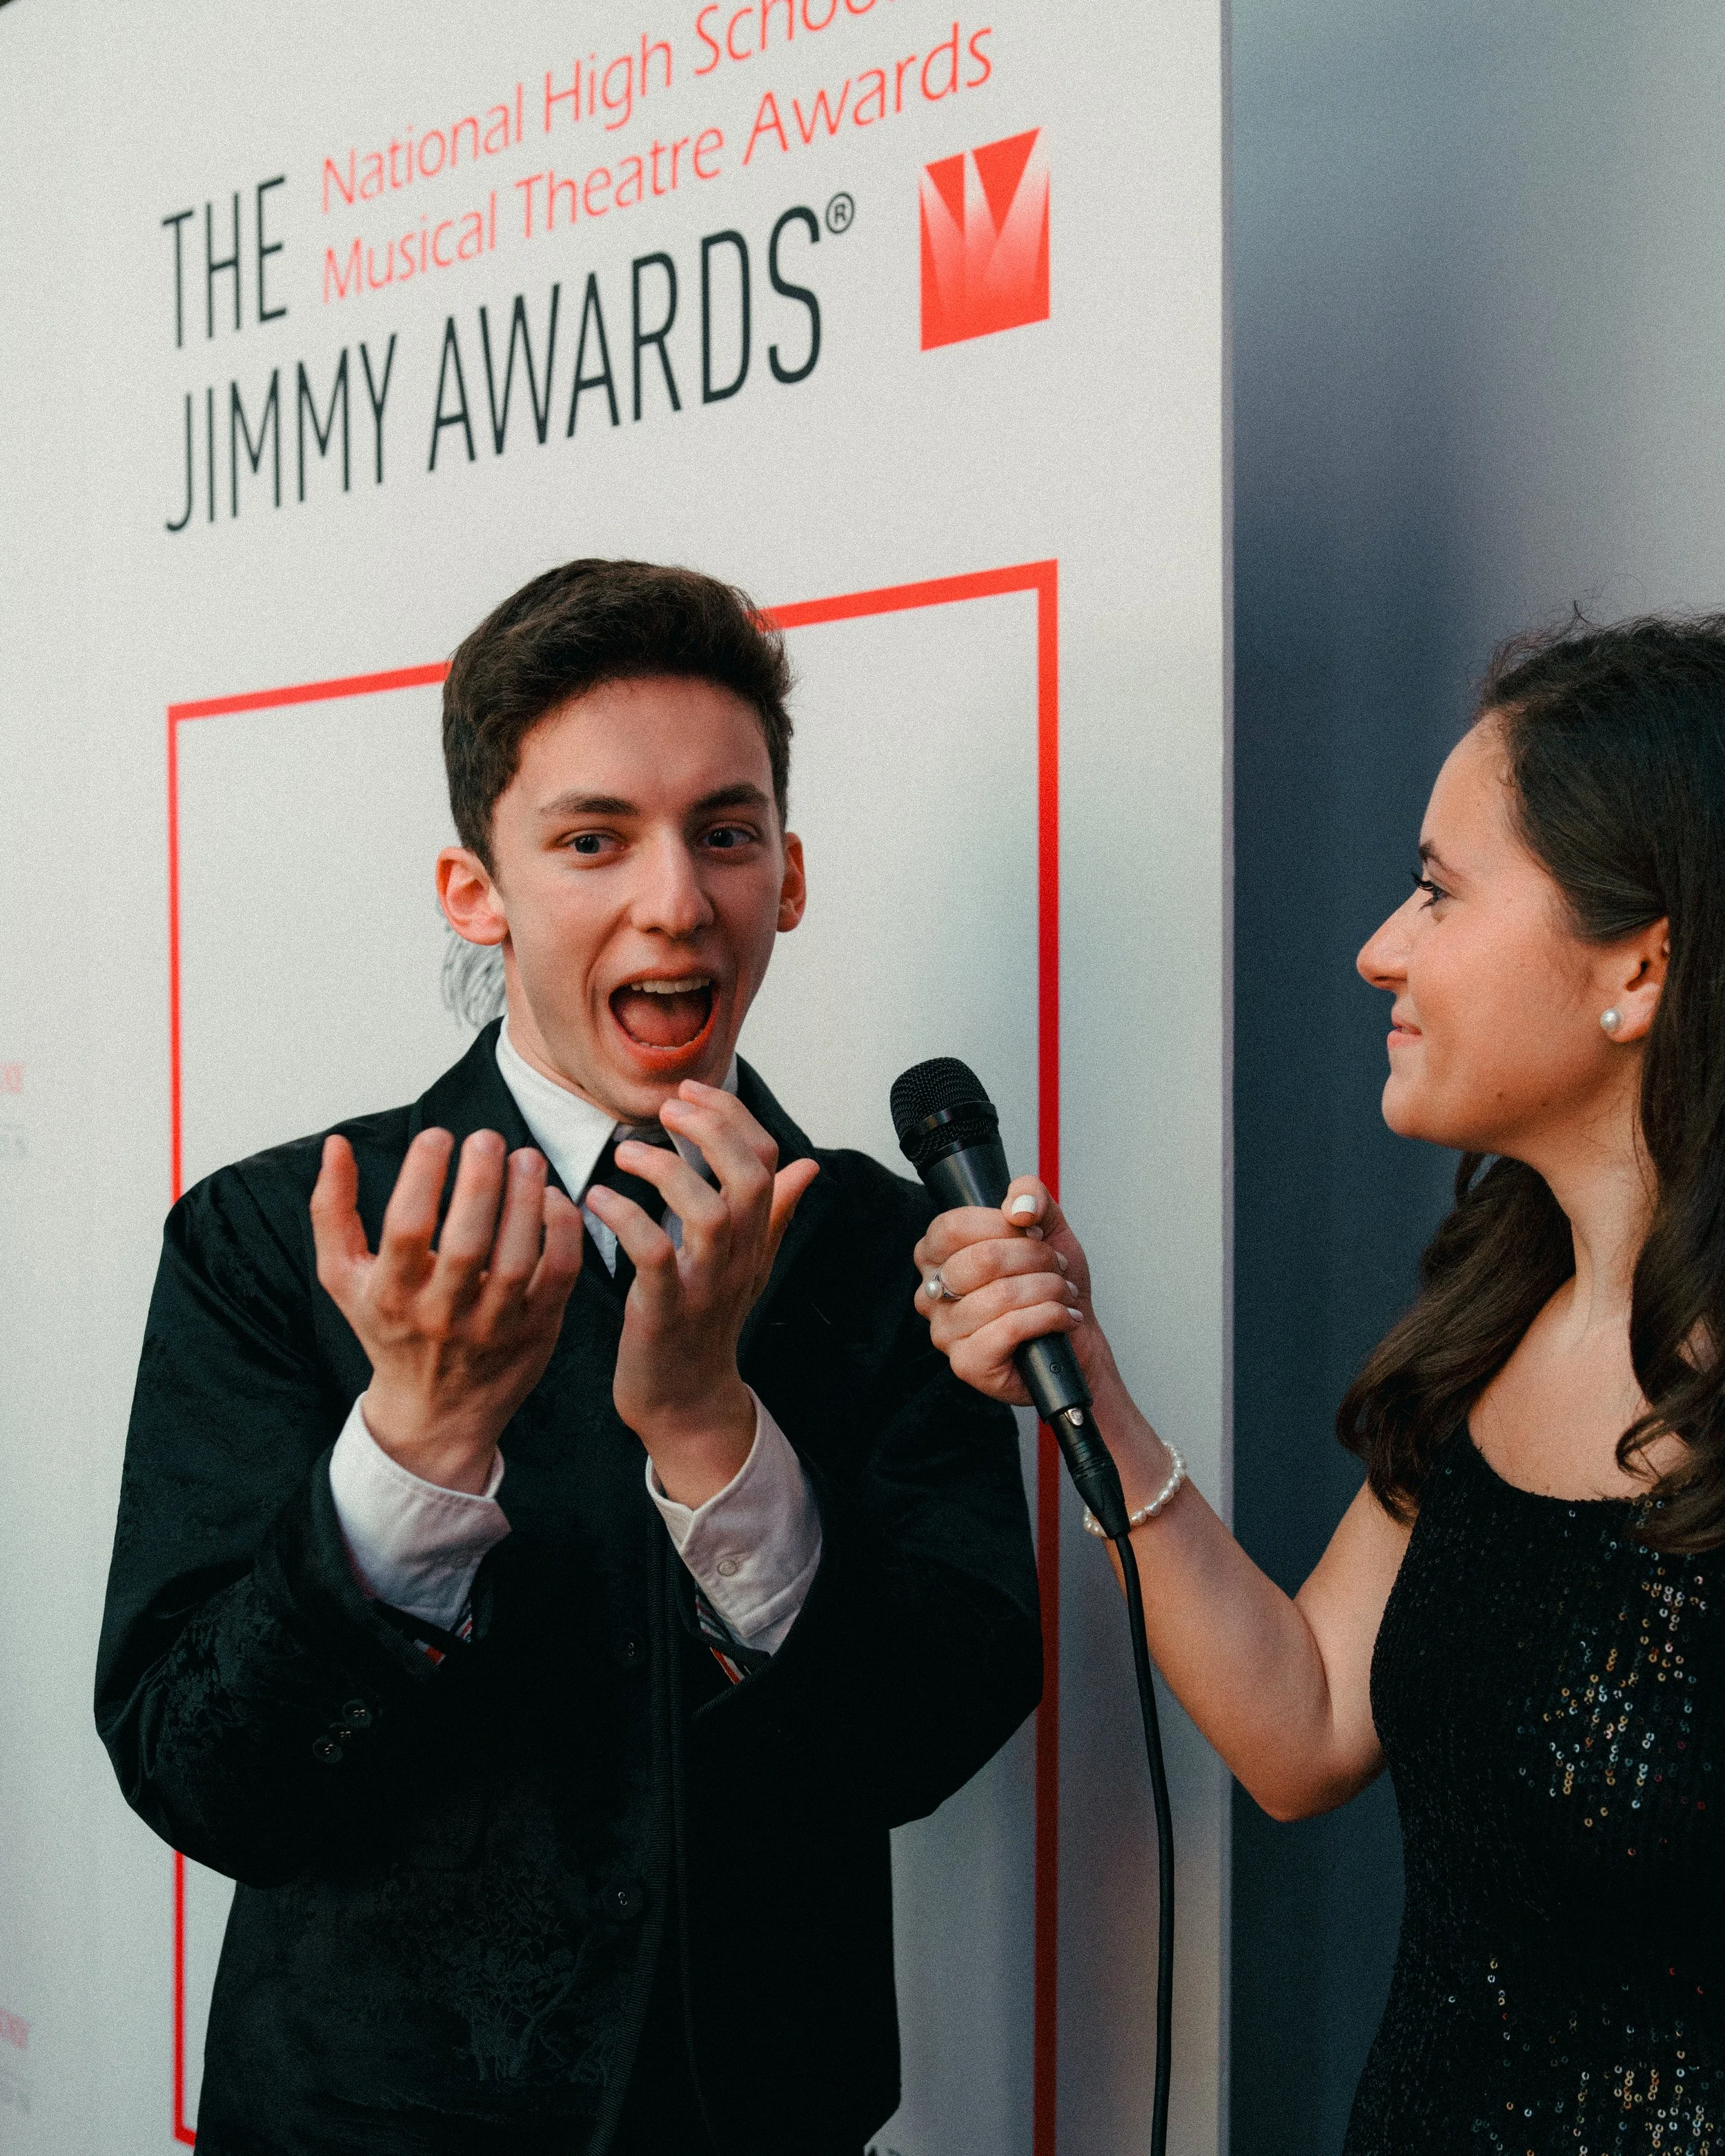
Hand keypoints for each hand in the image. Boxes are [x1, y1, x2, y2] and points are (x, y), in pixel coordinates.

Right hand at [310, 1128, 583, 1492]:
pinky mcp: (536, 1331)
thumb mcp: (345, 1277)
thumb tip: (336, 1143)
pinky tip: (553, 1197)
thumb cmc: (388, 1328)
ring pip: (516, 1259)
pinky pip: (558, 1275)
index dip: (422, 1176)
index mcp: (390, 1296)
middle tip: (487, 1137)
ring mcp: (493, 1328)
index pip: (405, 1229)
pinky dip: (561, 1233)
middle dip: (480, 1183)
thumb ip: (332, 1210)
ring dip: (525, 1200)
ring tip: (525, 1156)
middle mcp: (441, 1316)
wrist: (435, 1412)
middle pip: (466, 1243)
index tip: (437, 1135)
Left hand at [584, 1082, 818, 1506]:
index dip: (733, 1117)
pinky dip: (626, 1218)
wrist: (684, 1403)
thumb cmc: (704, 1326)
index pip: (767, 1162)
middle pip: (748, 1180)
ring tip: (625, 1152)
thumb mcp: (746, 1266)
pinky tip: (598, 1199)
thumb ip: (772, 1213)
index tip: (691, 1091)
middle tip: (668, 1108)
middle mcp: (739, 1260)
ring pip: (709, 1214)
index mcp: (756, 1240)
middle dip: (711, 1130)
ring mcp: (705, 1288)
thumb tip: (808, 1166)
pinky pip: (653, 1256)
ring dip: (666, 1171)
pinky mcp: (664, 1314)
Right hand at [911, 1176, 1116, 1407]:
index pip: (952, 1226)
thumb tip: (1019, 1206)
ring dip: (1048, 1289)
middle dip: (1036, 1258)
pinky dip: (1049, 1317)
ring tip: (1063, 1294)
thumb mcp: (1047, 1228)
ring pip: (1001, 1295)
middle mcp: (931, 1294)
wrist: (1075, 1340)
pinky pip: (1009, 1329)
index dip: (1001, 1224)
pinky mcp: (967, 1364)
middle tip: (1057, 1266)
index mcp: (936, 1257)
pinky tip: (1062, 1317)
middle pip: (982, 1259)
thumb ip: (1031, 1196)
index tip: (1032, 1233)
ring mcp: (945, 1332)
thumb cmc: (1049, 1288)